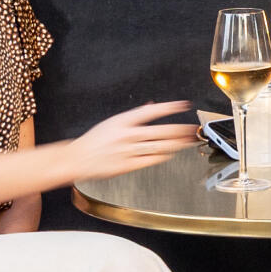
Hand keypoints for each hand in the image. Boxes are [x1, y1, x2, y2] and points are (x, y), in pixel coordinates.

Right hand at [64, 101, 206, 180]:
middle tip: (193, 129)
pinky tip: (170, 153)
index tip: (183, 105)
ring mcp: (128, 151)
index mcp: (122, 121)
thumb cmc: (94, 140)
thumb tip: (150, 106)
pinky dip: (162, 157)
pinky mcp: (127, 166)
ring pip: (158, 147)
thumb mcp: (112, 122)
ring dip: (176, 144)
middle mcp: (127, 135)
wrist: (78, 158)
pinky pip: (149, 160)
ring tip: (188, 141)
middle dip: (180, 130)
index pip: (151, 112)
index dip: (169, 108)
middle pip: (160, 132)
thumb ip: (133, 116)